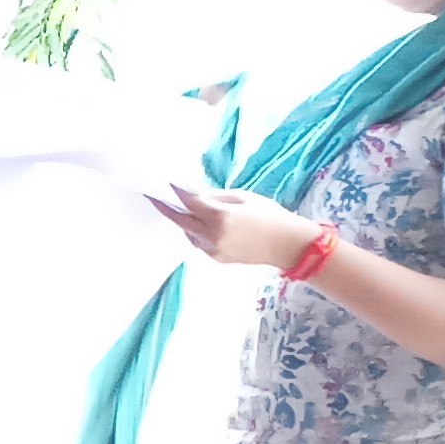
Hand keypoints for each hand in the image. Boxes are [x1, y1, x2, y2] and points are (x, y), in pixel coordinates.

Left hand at [151, 185, 320, 271]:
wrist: (289, 245)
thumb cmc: (272, 216)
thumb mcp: (244, 197)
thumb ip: (216, 196)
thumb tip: (194, 194)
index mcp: (220, 217)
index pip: (189, 203)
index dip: (176, 193)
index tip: (165, 185)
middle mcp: (212, 235)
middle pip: (181, 220)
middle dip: (167, 208)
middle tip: (155, 198)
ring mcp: (213, 249)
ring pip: (188, 232)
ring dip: (186, 221)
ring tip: (189, 210)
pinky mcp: (216, 258)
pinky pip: (198, 242)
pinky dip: (197, 232)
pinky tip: (206, 225)